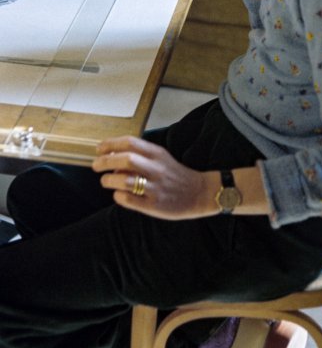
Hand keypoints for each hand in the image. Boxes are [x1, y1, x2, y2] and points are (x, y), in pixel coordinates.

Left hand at [92, 136, 216, 219]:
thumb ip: (140, 155)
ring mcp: (155, 187)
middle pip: (126, 159)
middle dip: (105, 161)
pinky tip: (118, 194)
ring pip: (125, 180)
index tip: (99, 149)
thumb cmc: (175, 174)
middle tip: (96, 165)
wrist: (199, 193)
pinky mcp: (154, 205)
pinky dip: (118, 196)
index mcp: (157, 153)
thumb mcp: (161, 158)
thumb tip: (112, 157)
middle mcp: (156, 168)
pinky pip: (128, 200)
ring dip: (109, 180)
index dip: (110, 144)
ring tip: (106, 181)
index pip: (130, 142)